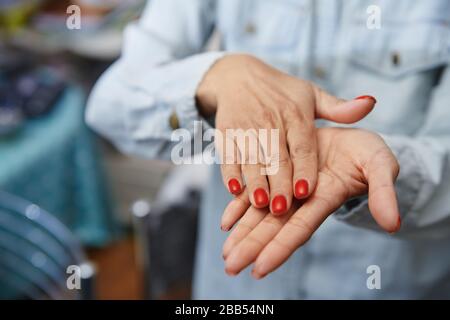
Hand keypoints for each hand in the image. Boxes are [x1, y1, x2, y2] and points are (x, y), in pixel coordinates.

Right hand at [196, 54, 376, 215]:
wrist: (237, 76)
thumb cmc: (280, 90)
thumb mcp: (310, 94)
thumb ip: (338, 108)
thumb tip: (370, 103)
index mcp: (295, 114)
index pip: (302, 145)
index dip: (304, 168)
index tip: (307, 191)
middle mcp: (271, 122)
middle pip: (276, 157)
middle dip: (279, 183)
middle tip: (282, 208)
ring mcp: (246, 127)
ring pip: (252, 159)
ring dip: (255, 182)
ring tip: (260, 203)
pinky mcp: (226, 133)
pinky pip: (228, 155)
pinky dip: (230, 173)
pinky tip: (234, 190)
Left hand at [220, 127, 400, 277]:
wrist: (349, 133)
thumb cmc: (367, 153)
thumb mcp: (380, 165)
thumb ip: (383, 191)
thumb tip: (392, 224)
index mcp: (324, 198)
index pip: (299, 229)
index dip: (280, 248)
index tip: (260, 268)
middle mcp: (301, 199)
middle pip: (273, 227)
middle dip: (252, 247)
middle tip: (231, 267)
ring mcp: (287, 188)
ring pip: (260, 214)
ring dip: (242, 234)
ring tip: (226, 255)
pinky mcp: (277, 174)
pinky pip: (255, 194)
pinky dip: (239, 207)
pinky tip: (225, 222)